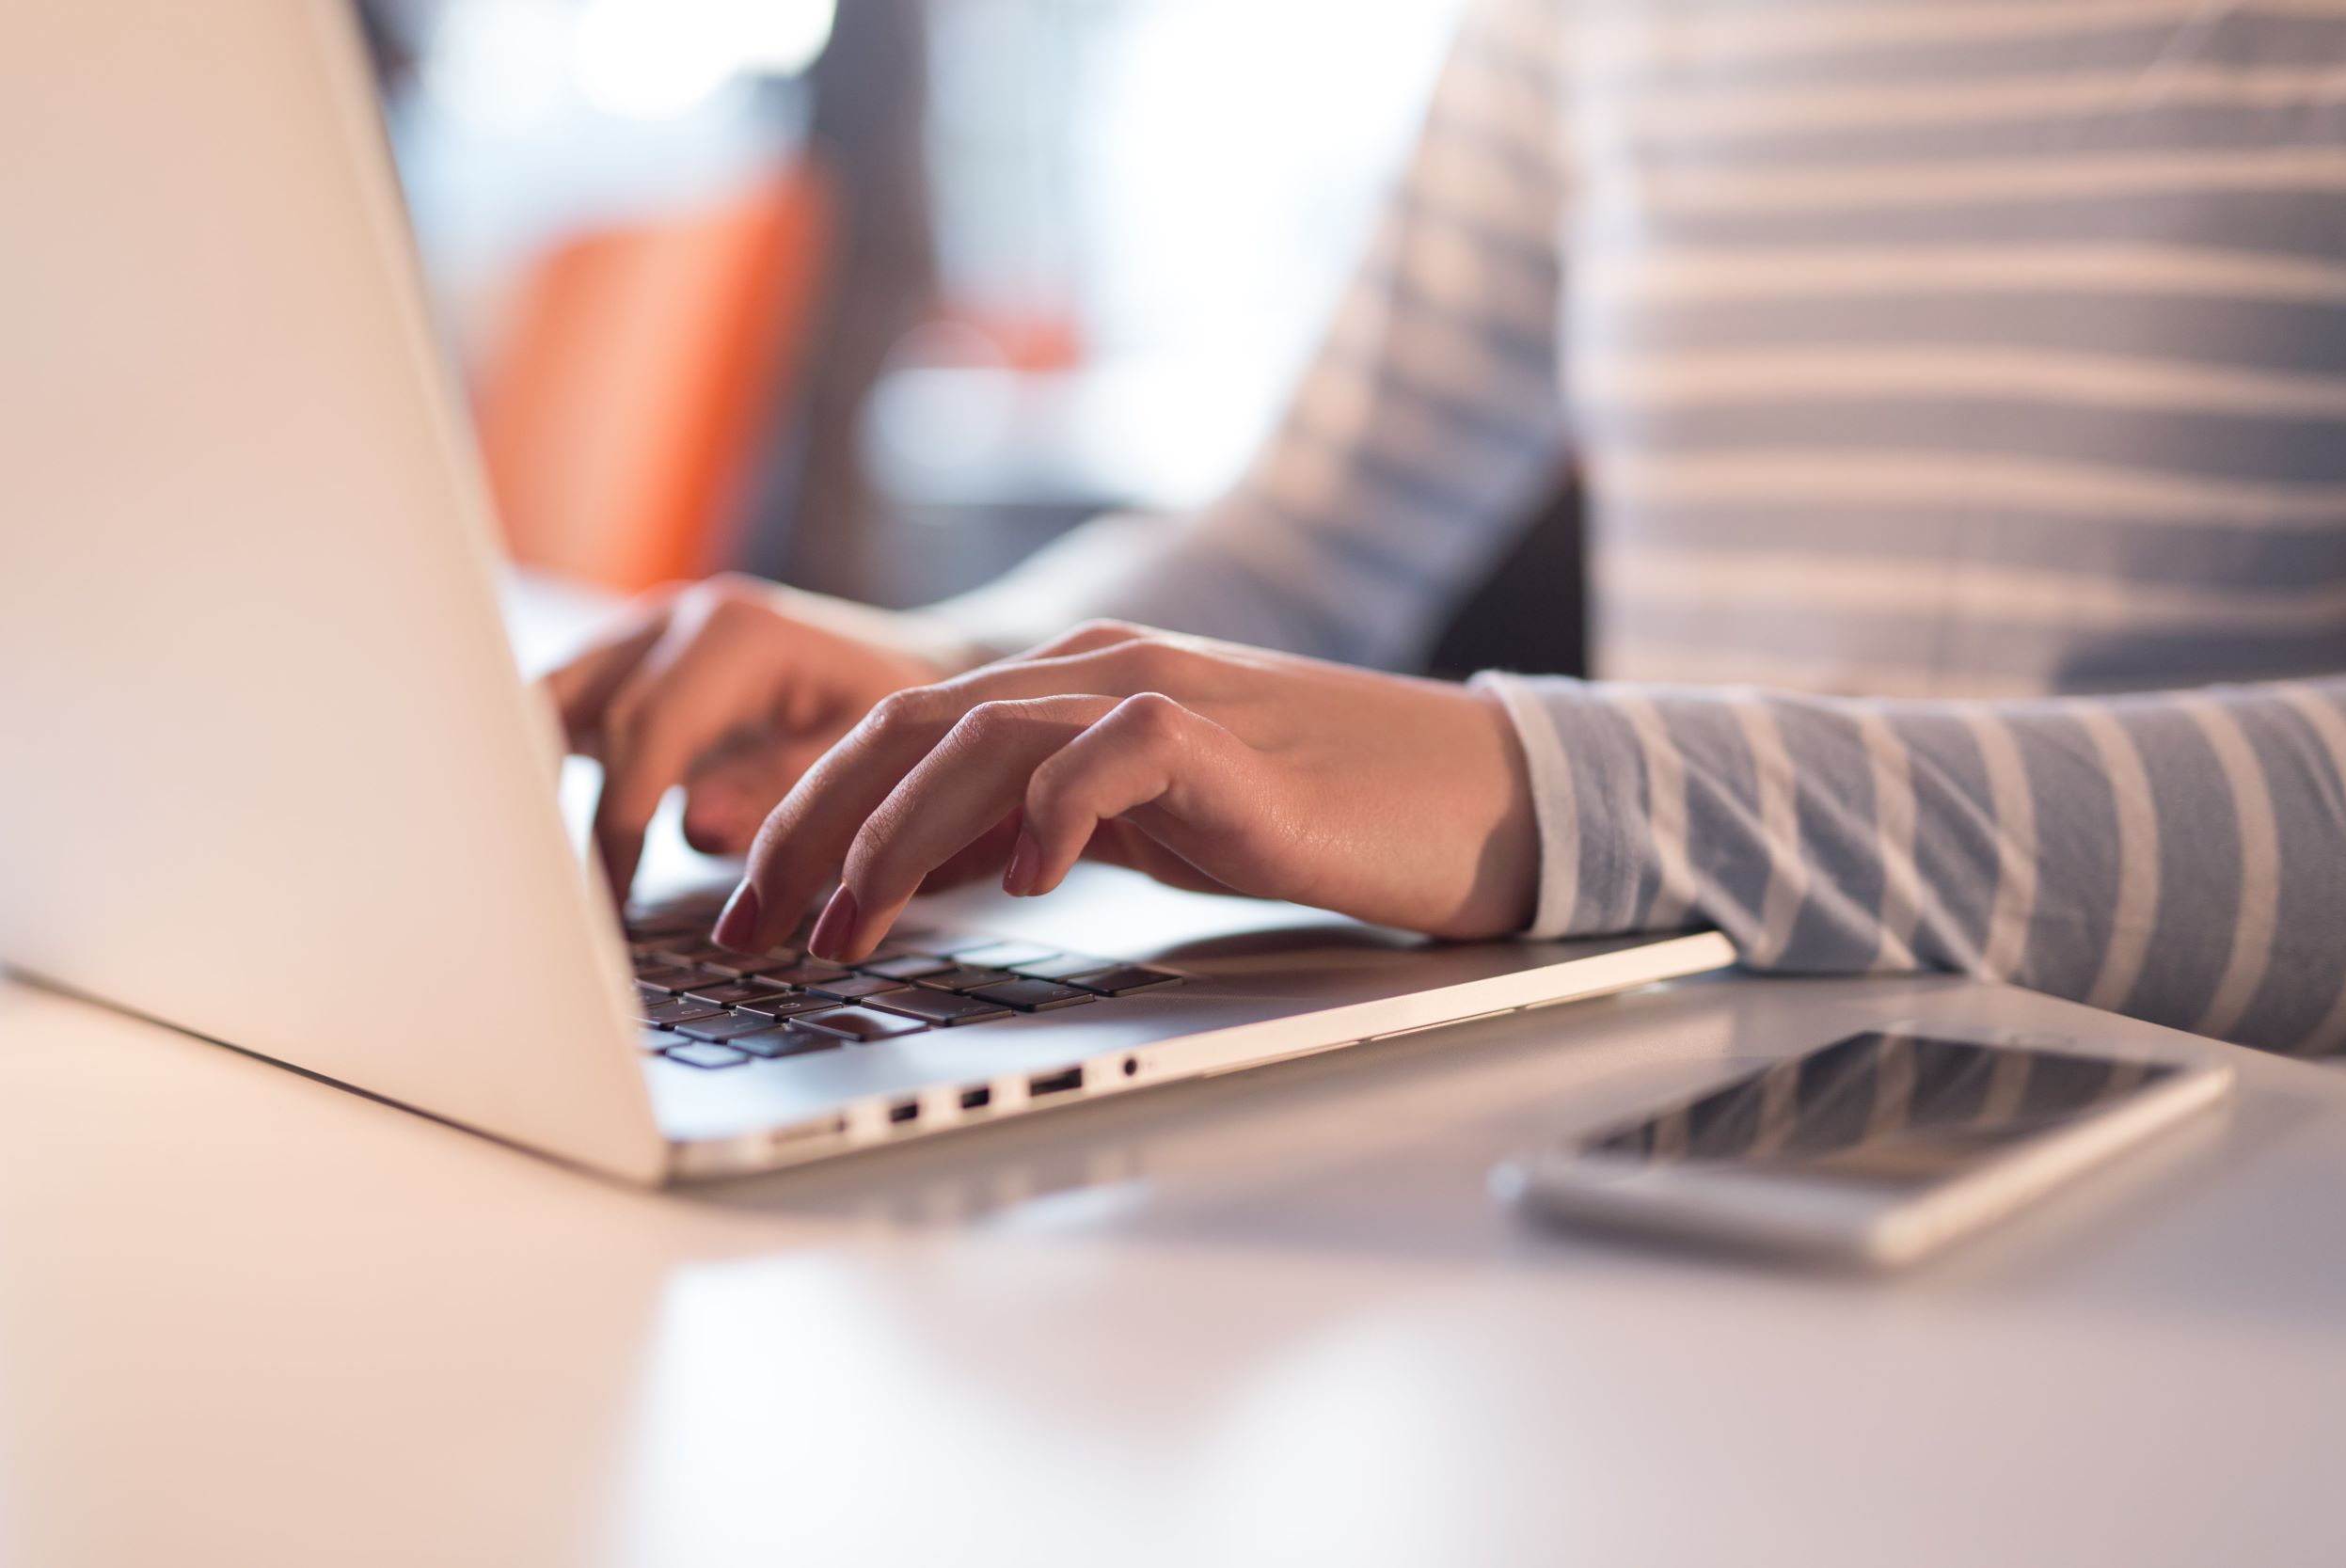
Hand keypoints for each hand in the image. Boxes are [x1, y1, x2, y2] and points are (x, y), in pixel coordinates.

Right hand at [543, 574, 963, 899]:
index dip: (618, 822)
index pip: (642, 731)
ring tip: (534, 865)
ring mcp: (645, 633)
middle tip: (550, 891)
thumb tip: (697, 829)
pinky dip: (551, 764)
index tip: (613, 903)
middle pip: (574, 707)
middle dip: (554, 802)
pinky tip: (549, 834)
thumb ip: (781, 791)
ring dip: (536, 775)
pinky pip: (566, 708)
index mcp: (734, 632)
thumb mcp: (863, 757)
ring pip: (550, 699)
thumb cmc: (891, 717)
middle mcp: (676, 619)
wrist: (908, 667)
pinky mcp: (630, 661)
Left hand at [713, 621, 1540, 958]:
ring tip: (850, 925)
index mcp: (1058, 686)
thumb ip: (1024, 829)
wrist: (1449, 795)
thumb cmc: (1294, 814)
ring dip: (894, 838)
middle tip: (756, 928)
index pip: (893, 735)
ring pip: (978, 738)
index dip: (804, 818)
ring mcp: (1152, 693)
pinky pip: (1106, 756)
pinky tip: (1021, 886)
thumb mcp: (1126, 827)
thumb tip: (906, 878)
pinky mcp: (1218, 740)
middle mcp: (1088, 670)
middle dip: (811, 830)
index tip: (751, 911)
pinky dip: (1048, 816)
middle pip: (904, 729)